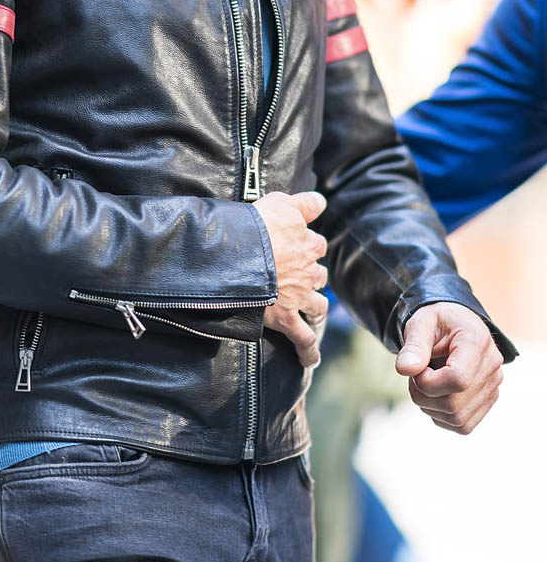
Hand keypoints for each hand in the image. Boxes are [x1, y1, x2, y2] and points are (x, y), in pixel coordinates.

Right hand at [254, 190, 327, 366]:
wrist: (240, 254)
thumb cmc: (257, 226)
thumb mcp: (281, 202)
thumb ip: (304, 203)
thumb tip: (321, 202)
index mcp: (308, 242)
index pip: (317, 243)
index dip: (308, 244)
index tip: (298, 246)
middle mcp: (308, 269)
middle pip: (319, 275)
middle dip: (312, 277)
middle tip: (300, 279)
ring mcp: (300, 296)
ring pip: (318, 306)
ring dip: (315, 308)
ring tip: (310, 312)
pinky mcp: (288, 317)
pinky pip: (303, 339)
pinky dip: (307, 351)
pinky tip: (309, 360)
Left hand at [395, 301, 503, 433]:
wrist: (454, 324)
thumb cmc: (436, 322)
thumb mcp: (421, 324)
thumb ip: (413, 346)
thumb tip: (404, 369)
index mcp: (477, 341)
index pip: (458, 380)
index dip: (428, 382)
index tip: (416, 369)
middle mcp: (492, 367)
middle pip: (454, 405)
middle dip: (423, 395)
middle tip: (416, 374)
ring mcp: (493, 387)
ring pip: (457, 420)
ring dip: (430, 406)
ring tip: (427, 380)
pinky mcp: (488, 401)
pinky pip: (462, 425)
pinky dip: (441, 415)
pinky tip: (436, 392)